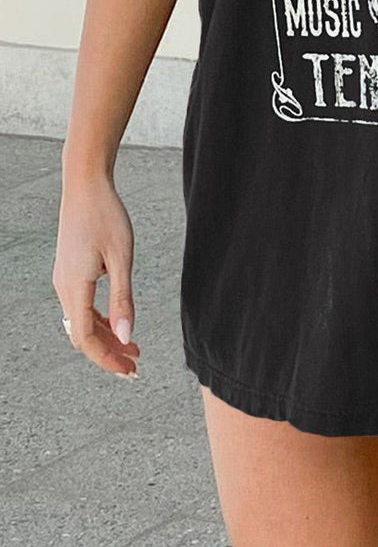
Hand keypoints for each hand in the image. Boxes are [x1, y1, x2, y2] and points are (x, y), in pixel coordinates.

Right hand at [52, 173, 139, 377]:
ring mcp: (64, 279)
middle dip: (108, 352)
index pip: (85, 338)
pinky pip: (82, 305)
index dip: (107, 358)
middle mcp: (63, 287)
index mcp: (74, 286)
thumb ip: (123, 299)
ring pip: (82, 321)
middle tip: (135, 366)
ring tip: (133, 348)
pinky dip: (100, 319)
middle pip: (82, 334)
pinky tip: (118, 321)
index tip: (130, 369)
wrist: (85, 185)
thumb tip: (127, 336)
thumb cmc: (106, 215)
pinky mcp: (70, 270)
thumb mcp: (121, 257)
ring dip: (106, 336)